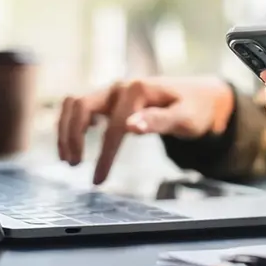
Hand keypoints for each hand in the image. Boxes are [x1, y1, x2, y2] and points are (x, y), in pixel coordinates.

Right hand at [57, 77, 233, 183]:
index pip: (114, 126)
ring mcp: (113, 90)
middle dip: (72, 136)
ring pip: (74, 103)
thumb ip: (158, 121)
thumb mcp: (185, 118)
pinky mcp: (110, 98)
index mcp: (138, 90)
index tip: (97, 180)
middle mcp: (121, 86)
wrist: (199, 97)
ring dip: (65, 129)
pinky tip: (77, 139)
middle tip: (73, 165)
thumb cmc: (194, 109)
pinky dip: (71, 121)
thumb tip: (131, 127)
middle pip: (81, 105)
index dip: (104, 155)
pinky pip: (80, 105)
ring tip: (68, 158)